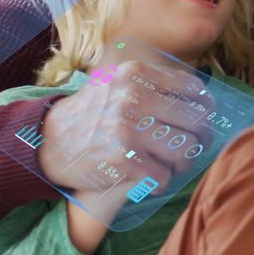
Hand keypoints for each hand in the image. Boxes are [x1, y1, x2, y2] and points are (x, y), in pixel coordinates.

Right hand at [37, 58, 212, 215]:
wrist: (48, 141)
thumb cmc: (92, 112)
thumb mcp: (117, 82)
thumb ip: (153, 83)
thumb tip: (203, 96)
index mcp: (136, 74)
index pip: (193, 89)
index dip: (205, 107)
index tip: (205, 117)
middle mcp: (133, 98)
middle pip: (195, 121)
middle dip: (202, 137)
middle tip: (198, 145)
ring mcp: (128, 129)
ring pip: (186, 150)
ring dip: (185, 161)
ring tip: (176, 163)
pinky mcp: (123, 161)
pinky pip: (164, 176)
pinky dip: (162, 180)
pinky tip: (152, 177)